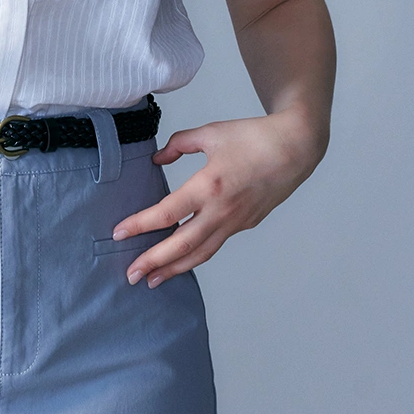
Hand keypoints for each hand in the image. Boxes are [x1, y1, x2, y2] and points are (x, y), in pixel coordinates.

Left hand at [111, 108, 323, 286]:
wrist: (295, 148)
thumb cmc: (253, 137)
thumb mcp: (210, 132)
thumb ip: (178, 144)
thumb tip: (156, 159)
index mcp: (208, 185)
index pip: (166, 213)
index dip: (139, 225)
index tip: (118, 233)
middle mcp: (221, 210)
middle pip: (181, 245)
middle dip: (153, 262)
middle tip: (130, 275)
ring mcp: (235, 221)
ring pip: (201, 253)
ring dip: (174, 269)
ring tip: (153, 280)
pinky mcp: (246, 224)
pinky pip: (216, 245)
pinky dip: (196, 256)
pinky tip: (182, 261)